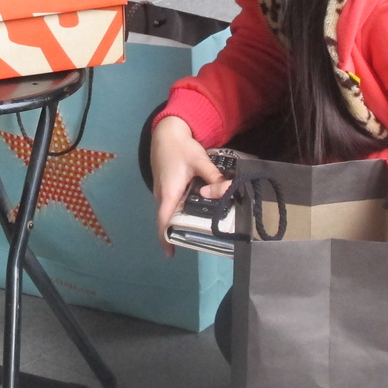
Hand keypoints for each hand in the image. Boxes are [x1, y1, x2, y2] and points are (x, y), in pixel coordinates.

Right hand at [151, 115, 231, 256]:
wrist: (166, 133)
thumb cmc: (180, 147)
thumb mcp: (200, 161)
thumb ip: (214, 178)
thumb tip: (225, 192)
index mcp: (168, 193)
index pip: (163, 221)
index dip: (165, 239)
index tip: (171, 254)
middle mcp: (162, 196)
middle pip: (168, 220)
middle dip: (181, 232)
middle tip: (201, 239)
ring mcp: (162, 192)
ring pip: (171, 212)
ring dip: (183, 220)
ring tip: (204, 226)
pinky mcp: (166, 188)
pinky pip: (173, 204)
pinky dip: (183, 210)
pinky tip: (199, 208)